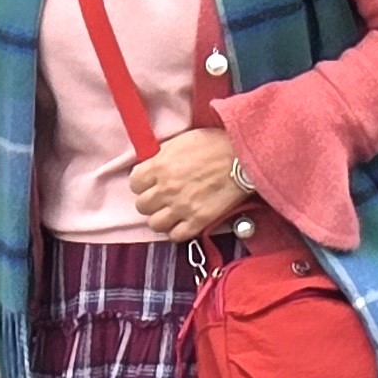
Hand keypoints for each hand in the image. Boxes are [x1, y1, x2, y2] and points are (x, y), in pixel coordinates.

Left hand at [130, 125, 245, 242]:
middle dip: (150, 201)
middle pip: (142, 205)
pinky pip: (176, 235)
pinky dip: (176, 231)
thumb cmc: (215, 144)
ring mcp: (181, 207)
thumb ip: (162, 156)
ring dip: (161, 217)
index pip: (134, 183)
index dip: (142, 183)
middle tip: (161, 197)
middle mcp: (166, 189)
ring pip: (155, 224)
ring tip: (170, 211)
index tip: (149, 182)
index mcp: (159, 166)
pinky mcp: (198, 220)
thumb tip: (151, 165)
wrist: (243, 157)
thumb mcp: (181, 141)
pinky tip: (182, 222)